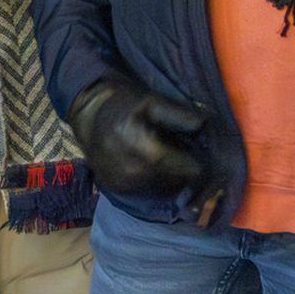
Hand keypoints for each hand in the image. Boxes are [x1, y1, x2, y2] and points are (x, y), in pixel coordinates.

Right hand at [67, 75, 217, 212]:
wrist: (87, 114)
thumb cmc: (124, 105)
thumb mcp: (153, 101)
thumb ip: (181, 116)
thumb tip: (208, 126)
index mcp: (145, 149)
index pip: (191, 170)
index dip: (202, 161)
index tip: (205, 153)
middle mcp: (133, 172)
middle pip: (180, 183)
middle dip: (188, 171)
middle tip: (187, 154)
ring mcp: (124, 185)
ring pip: (165, 191)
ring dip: (173, 178)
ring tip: (169, 158)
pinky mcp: (117, 190)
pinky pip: (148, 192)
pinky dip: (156, 182)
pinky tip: (153, 166)